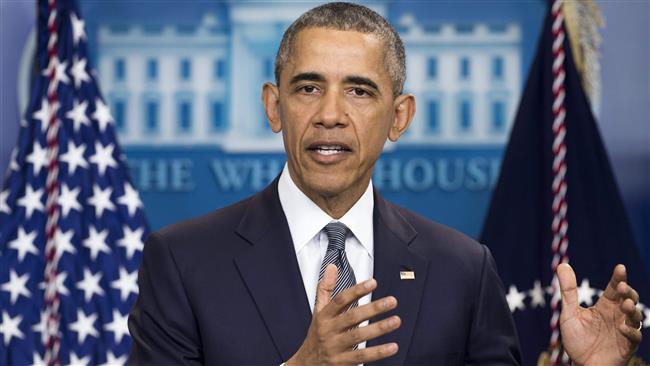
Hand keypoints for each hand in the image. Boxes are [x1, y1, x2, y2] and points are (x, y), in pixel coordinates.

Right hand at [286, 264, 400, 365]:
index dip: (357, 290)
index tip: (373, 282)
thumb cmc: (317, 334)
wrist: (306, 364)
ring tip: (396, 320)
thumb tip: (332, 267)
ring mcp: (335, 347)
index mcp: (324, 316)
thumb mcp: (318, 311)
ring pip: (358, 336)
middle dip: (373, 308)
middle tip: (392, 301)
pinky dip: (378, 352)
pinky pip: (362, 357)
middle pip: (352, 317)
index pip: (340, 300)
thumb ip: (325, 288)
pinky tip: (393, 346)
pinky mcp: (342, 363)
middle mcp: (329, 330)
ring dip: (379, 328)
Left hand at [558, 263, 641, 365]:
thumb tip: (562, 265)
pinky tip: (622, 327)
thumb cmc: (576, 339)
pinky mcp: (627, 345)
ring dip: (632, 309)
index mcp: (605, 306)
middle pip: (629, 299)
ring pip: (636, 316)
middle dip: (628, 292)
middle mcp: (617, 315)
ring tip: (625, 304)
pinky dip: (631, 331)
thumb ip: (568, 291)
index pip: (614, 288)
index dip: (619, 278)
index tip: (620, 268)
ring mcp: (624, 330)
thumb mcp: (569, 312)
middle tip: (621, 287)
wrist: (581, 364)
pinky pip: (635, 337)